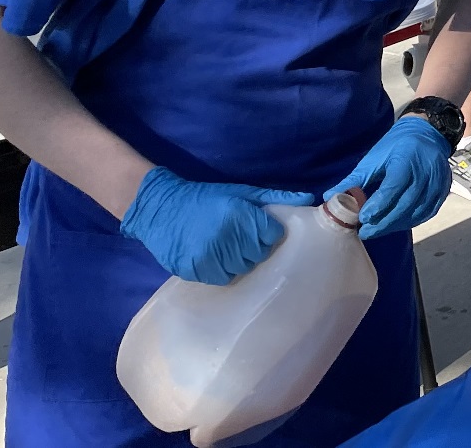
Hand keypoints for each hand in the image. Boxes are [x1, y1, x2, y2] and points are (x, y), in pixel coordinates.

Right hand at [120, 167, 317, 284]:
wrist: (161, 208)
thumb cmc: (207, 197)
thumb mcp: (242, 191)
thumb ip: (276, 196)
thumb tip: (309, 199)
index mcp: (240, 216)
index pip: (273, 236)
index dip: (267, 233)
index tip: (259, 229)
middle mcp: (226, 238)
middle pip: (258, 255)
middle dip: (253, 247)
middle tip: (240, 238)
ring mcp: (208, 256)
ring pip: (240, 270)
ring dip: (237, 261)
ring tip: (226, 247)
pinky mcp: (193, 270)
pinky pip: (220, 278)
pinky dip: (219, 270)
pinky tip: (213, 256)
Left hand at [325, 116, 450, 239]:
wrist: (426, 134)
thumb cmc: (396, 145)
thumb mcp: (374, 158)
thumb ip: (355, 180)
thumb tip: (330, 197)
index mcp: (406, 161)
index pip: (394, 187)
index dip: (379, 205)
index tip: (363, 219)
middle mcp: (426, 173)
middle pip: (406, 204)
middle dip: (384, 221)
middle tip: (366, 232)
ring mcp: (438, 183)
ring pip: (417, 211)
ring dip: (397, 224)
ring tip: (379, 229)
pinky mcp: (443, 191)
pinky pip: (428, 212)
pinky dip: (411, 221)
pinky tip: (397, 223)